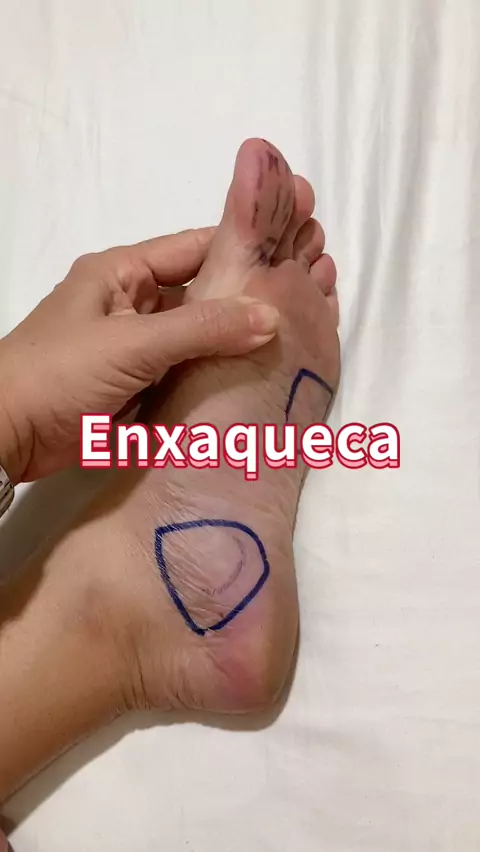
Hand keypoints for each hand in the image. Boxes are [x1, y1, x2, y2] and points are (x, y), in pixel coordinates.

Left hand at [0, 228, 278, 483]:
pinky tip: (251, 378)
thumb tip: (274, 316)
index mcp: (124, 272)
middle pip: (200, 293)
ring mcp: (133, 345)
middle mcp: (132, 302)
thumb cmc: (60, 374)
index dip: (244, 246)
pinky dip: (211, 373)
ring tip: (290, 341)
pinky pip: (183, 370)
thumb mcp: (133, 344)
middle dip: (247, 299)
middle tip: (305, 302)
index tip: (296, 250)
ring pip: (195, 335)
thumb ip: (203, 329)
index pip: (195, 247)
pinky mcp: (135, 383)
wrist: (6, 435)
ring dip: (233, 341)